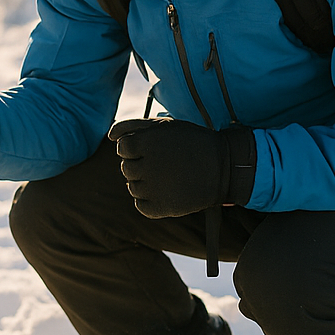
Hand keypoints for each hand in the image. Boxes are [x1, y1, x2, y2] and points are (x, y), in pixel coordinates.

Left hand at [109, 117, 256, 217]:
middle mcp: (148, 166)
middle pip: (126, 169)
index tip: (153, 149)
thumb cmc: (191, 143)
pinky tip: (165, 191)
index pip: (122, 148)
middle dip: (140, 165)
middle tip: (164, 163)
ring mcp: (155, 189)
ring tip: (168, 177)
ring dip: (145, 182)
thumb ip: (133, 126)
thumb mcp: (165, 126)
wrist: (225, 168)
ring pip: (132, 187)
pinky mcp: (162, 208)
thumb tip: (110, 136)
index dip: (135, 148)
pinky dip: (149, 201)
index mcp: (147, 143)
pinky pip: (140, 206)